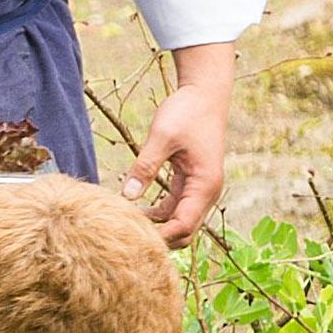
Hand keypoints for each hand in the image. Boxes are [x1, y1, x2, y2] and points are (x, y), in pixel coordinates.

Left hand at [124, 54, 232, 244]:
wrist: (204, 94)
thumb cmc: (186, 111)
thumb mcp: (162, 136)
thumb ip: (145, 166)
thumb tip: (125, 196)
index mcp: (205, 184)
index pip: (184, 226)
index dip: (160, 237)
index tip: (130, 236)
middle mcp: (208, 192)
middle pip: (184, 232)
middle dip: (159, 238)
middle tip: (125, 234)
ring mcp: (201, 189)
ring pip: (179, 222)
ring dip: (156, 227)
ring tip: (125, 223)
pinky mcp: (191, 183)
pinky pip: (175, 208)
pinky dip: (158, 214)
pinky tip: (134, 210)